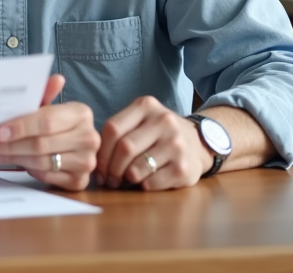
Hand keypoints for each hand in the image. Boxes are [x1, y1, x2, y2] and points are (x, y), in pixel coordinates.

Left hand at [0, 74, 99, 190]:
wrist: (76, 147)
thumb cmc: (59, 124)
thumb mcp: (50, 107)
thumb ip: (46, 93)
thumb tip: (56, 79)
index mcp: (82, 114)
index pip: (47, 121)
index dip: (21, 127)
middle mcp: (89, 138)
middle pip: (41, 144)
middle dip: (11, 145)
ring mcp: (86, 161)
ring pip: (42, 162)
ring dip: (15, 157)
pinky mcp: (79, 180)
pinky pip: (47, 176)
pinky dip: (29, 169)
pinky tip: (17, 162)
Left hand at [95, 96, 212, 190]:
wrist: (198, 143)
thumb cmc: (159, 134)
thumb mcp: (141, 120)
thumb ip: (119, 131)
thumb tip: (93, 159)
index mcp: (146, 105)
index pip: (112, 128)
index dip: (101, 151)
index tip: (98, 166)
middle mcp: (164, 121)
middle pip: (124, 148)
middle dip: (111, 168)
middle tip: (108, 179)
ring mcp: (176, 144)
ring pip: (136, 168)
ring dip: (125, 179)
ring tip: (124, 180)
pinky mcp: (184, 168)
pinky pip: (151, 183)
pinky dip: (142, 186)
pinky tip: (144, 182)